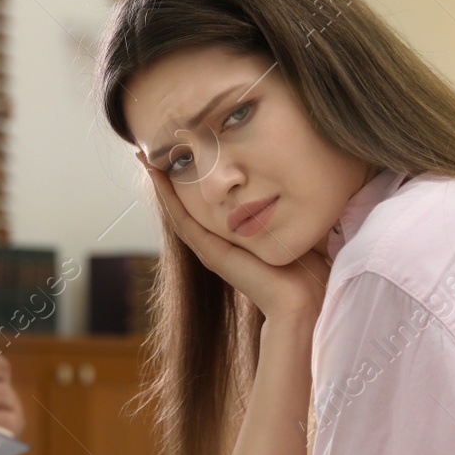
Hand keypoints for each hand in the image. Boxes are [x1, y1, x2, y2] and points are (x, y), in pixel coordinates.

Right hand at [147, 165, 330, 323]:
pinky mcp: (212, 254)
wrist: (303, 303)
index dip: (191, 179)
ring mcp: (211, 249)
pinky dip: (169, 200)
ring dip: (161, 186)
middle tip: (149, 153)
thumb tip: (304, 180)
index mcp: (234, 237)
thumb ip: (290, 208)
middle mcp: (218, 243)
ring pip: (178, 211)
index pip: (205, 204)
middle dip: (168, 179)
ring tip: (146, 160)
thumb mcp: (296, 227)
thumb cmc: (308, 270)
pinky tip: (158, 178)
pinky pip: (184, 222)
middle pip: (185, 206)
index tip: (181, 151)